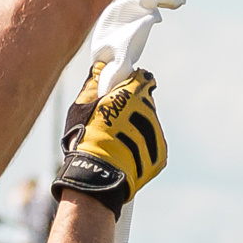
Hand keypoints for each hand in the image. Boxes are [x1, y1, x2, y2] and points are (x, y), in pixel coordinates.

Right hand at [52, 66, 166, 214]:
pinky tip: (125, 152)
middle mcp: (150, 110)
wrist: (97, 174)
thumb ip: (93, 84)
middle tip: (114, 119)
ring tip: (118, 140)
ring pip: (150, 124)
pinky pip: (153, 144)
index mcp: (132, 93)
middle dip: (133, 107)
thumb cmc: (85, 137)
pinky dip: (142, 146)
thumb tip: (100, 67)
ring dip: (138, 127)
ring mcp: (157, 133)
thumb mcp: (81, 106)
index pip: (143, 78)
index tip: (121, 91)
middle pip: (145, 102)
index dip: (132, 83)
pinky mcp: (161, 155)